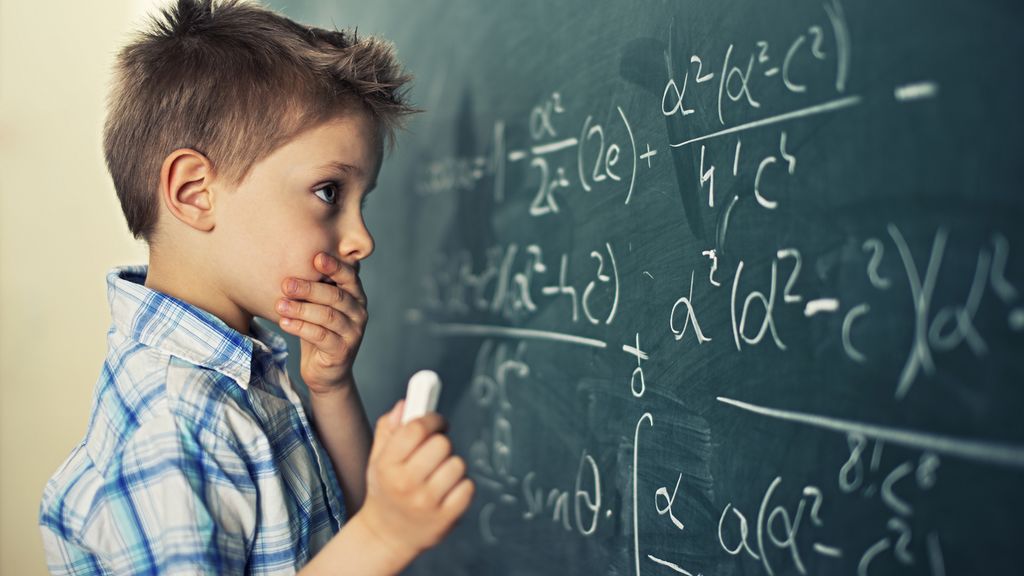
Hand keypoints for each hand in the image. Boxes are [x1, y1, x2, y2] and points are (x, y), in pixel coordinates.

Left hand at [276, 252, 366, 394]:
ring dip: (302, 309)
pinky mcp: (343, 351)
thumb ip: (316, 287)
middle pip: (336, 296)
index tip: (316, 257)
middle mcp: (359, 312)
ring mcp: (353, 333)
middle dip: (310, 288)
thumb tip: (289, 257)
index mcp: (355, 296)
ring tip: (280, 304)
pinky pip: (322, 336)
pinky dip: (301, 328)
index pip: (349, 276)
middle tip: (286, 283)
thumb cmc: (319, 331)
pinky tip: (284, 323)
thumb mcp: (318, 307)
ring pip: (328, 316)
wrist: (326, 371)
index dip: (334, 266)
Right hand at [358, 400, 474, 557]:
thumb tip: (407, 404)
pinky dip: (462, 486)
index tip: (436, 423)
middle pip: (441, 444)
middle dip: (441, 443)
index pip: (416, 428)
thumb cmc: (386, 491)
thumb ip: (390, 428)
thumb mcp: (377, 458)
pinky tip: (447, 491)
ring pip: (458, 464)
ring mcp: (427, 503)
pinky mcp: (445, 518)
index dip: (432, 419)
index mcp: (387, 465)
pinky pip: (468, 486)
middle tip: (435, 452)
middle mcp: (406, 484)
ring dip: (452, 465)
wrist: (386, 536)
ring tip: (439, 474)